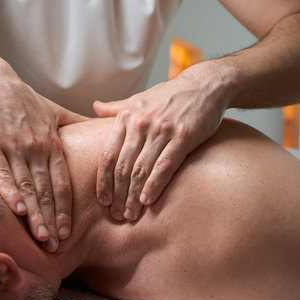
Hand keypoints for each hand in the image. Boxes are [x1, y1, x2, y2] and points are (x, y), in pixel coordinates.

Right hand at [0, 64, 87, 251]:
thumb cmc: (20, 97)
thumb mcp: (52, 109)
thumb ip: (75, 123)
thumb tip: (98, 128)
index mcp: (52, 142)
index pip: (63, 182)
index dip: (66, 208)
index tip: (68, 231)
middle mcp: (36, 147)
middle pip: (47, 190)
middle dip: (51, 219)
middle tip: (55, 245)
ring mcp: (13, 147)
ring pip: (27, 186)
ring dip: (34, 214)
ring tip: (40, 237)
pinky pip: (2, 173)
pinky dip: (10, 193)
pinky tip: (18, 211)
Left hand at [94, 62, 228, 220]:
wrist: (206, 84)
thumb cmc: (171, 95)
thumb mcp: (140, 98)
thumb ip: (116, 107)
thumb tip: (93, 106)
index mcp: (127, 117)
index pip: (108, 155)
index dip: (103, 181)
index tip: (102, 200)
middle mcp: (141, 124)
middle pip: (122, 167)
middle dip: (117, 195)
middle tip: (116, 215)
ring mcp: (162, 130)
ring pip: (141, 170)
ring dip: (133, 196)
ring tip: (130, 215)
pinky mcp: (184, 136)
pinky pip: (165, 165)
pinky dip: (154, 185)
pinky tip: (147, 201)